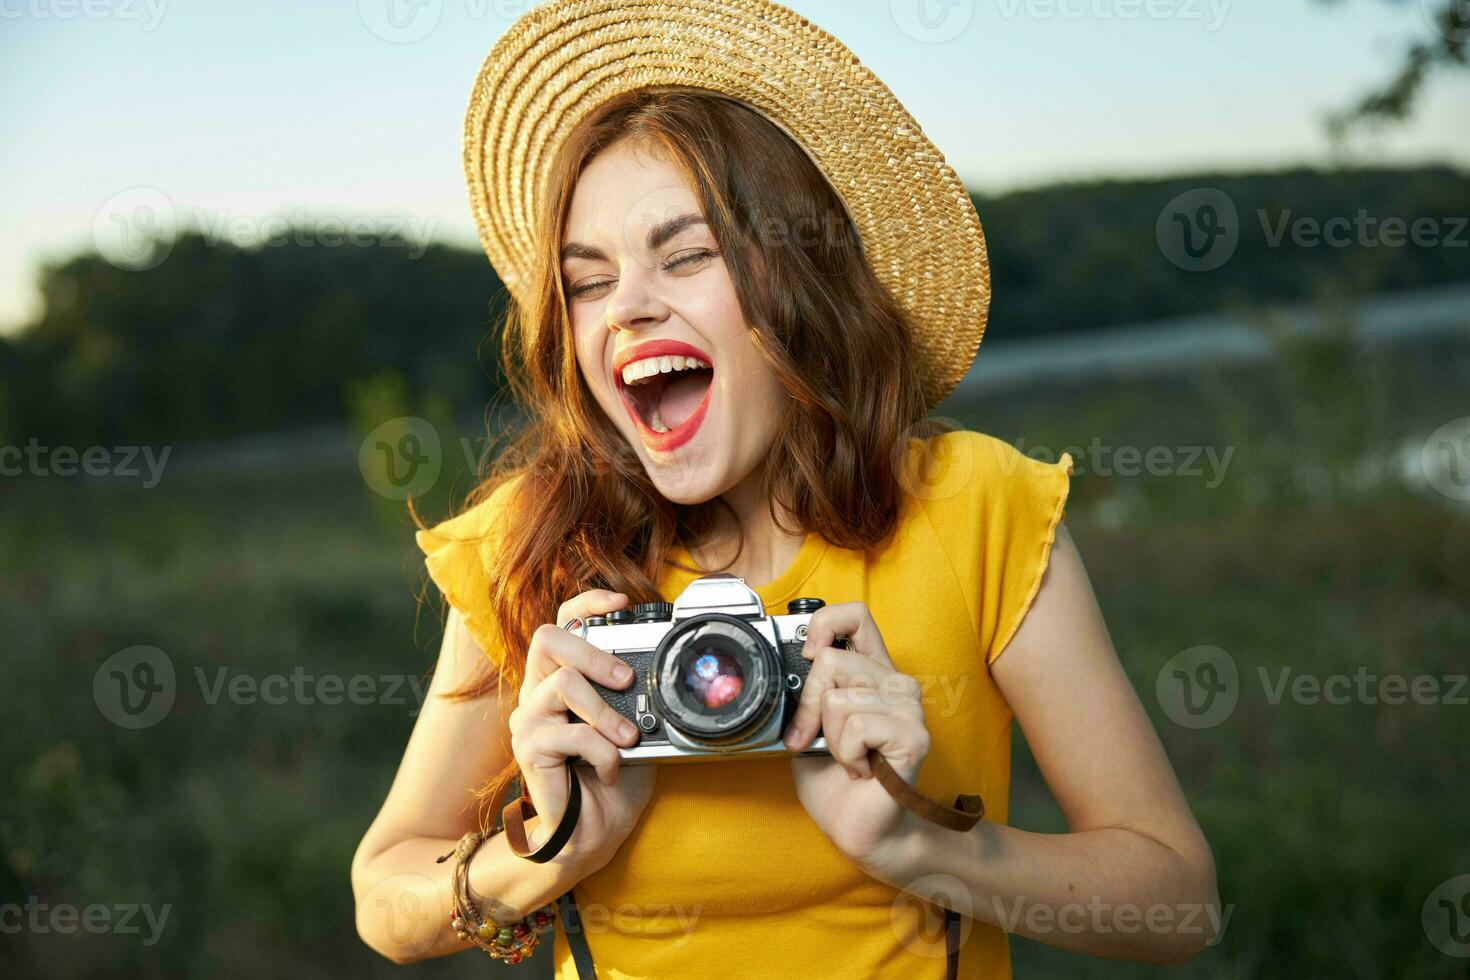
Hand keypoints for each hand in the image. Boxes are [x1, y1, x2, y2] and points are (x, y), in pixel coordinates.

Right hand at [507, 590, 656, 876]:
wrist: (594, 832)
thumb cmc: (614, 778)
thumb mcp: (634, 725)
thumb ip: (636, 696)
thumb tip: (667, 668)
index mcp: (561, 678)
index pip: (561, 623)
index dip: (587, 603)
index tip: (622, 602)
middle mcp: (537, 692)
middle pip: (548, 638)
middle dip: (594, 653)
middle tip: (626, 678)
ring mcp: (528, 719)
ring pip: (563, 683)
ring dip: (605, 712)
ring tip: (627, 738)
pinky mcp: (528, 749)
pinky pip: (569, 733)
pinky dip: (602, 751)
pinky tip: (611, 769)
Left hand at [784, 601, 930, 870]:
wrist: (861, 831)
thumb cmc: (835, 781)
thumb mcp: (809, 727)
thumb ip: (807, 694)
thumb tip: (790, 668)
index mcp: (871, 673)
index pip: (855, 617)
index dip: (825, 624)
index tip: (808, 654)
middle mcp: (895, 683)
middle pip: (832, 661)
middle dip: (809, 707)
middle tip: (818, 741)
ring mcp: (909, 708)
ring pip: (838, 698)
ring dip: (830, 738)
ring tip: (848, 759)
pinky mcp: (913, 735)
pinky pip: (856, 726)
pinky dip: (846, 754)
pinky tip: (861, 769)